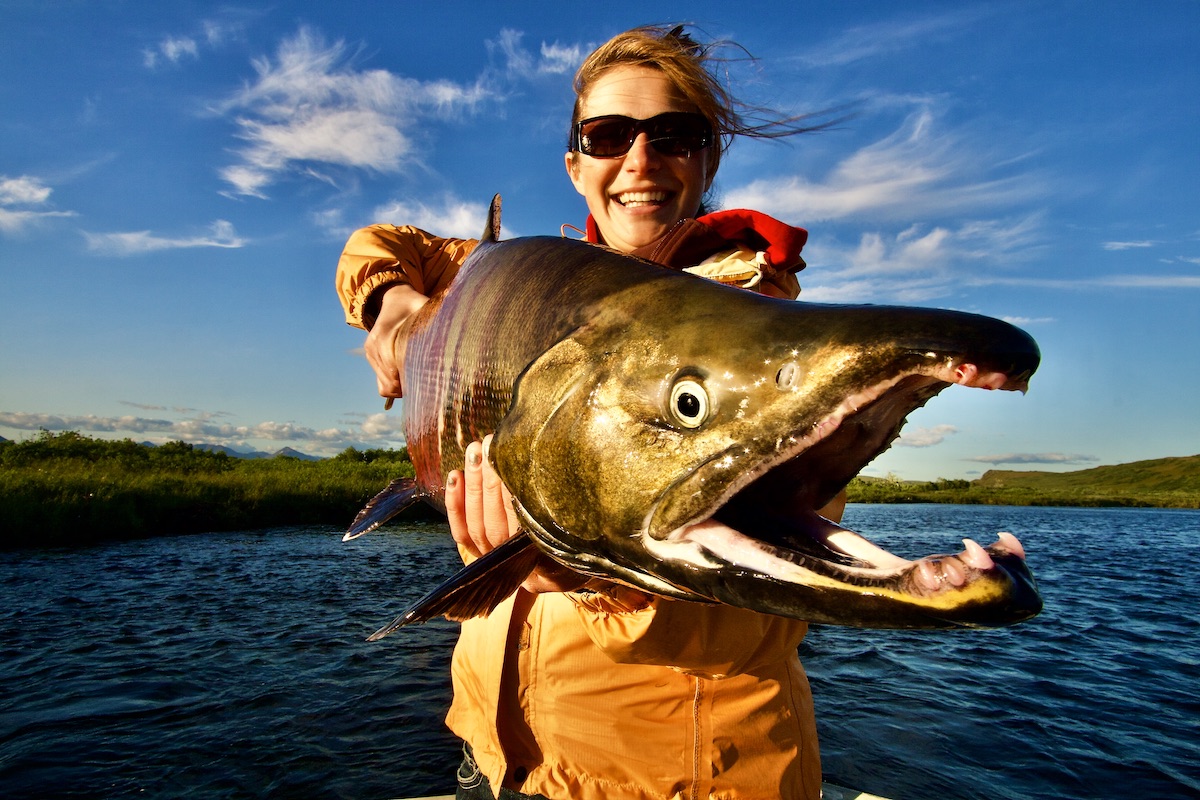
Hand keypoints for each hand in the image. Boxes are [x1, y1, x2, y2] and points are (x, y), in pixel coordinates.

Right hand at [364, 284, 427, 399]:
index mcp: (384, 333)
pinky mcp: (371, 358)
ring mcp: (370, 353)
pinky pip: (382, 385)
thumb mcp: (426, 307)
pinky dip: (395, 387)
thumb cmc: (414, 304)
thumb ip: (437, 318)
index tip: (429, 379)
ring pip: (386, 386)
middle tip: (429, 382)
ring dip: (403, 388)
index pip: (393, 368)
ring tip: (420, 379)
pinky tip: (409, 378)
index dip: (411, 378)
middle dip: (410, 385)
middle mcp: (373, 345)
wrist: (395, 298)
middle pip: (391, 381)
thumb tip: (456, 334)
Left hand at [445, 435, 588, 593]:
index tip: (512, 460)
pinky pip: (461, 531)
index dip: (511, 492)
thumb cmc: (563, 539)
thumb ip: (560, 506)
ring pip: (475, 522)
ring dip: (472, 485)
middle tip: (488, 445)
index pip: (520, 521)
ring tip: (474, 451)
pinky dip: (455, 504)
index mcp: (538, 553)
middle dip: (489, 479)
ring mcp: (490, 558)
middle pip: (494, 519)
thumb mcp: (570, 530)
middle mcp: (511, 559)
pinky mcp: (475, 553)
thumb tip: (558, 464)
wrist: (549, 574)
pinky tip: (454, 475)